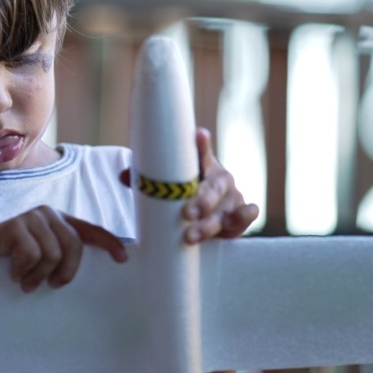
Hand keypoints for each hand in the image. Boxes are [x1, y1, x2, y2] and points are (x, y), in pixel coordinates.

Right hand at [0, 207, 128, 292]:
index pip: (91, 230)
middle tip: (51, 285)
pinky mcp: (14, 225)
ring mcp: (31, 217)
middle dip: (65, 272)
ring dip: (38, 276)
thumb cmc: (15, 261)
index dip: (109, 243)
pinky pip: (31, 255)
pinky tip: (13, 273)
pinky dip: (22, 271)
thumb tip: (97, 272)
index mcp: (61, 222)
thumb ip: (63, 256)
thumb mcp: (44, 257)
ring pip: (52, 254)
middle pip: (73, 246)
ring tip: (26, 282)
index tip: (122, 259)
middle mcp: (49, 214)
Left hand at [121, 128, 258, 244]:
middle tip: (185, 214)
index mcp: (202, 167)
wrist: (204, 216)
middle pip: (213, 187)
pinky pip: (249, 213)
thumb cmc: (182, 196)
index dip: (201, 145)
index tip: (198, 135)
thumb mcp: (168, 187)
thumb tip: (123, 175)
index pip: (201, 154)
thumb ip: (148, 180)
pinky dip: (245, 215)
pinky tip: (237, 218)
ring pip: (226, 208)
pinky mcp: (242, 214)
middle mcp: (220, 179)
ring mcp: (233, 196)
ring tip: (191, 236)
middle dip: (201, 201)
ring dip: (210, 223)